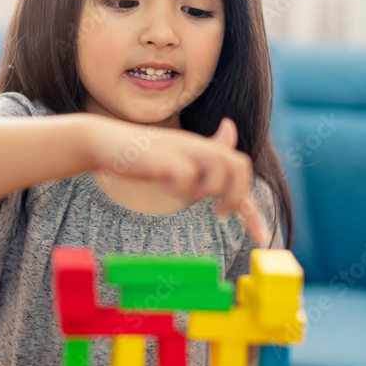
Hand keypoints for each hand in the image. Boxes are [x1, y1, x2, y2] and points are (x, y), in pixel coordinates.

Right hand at [90, 116, 268, 242]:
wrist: (104, 141)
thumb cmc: (141, 153)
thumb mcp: (178, 152)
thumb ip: (206, 148)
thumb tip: (231, 128)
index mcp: (203, 149)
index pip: (241, 172)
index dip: (251, 210)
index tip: (260, 237)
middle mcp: (198, 146)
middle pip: (240, 165)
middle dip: (236, 196)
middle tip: (217, 213)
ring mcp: (181, 149)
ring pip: (219, 168)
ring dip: (208, 190)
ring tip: (186, 195)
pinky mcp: (164, 156)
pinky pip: (187, 175)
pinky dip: (182, 187)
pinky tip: (165, 185)